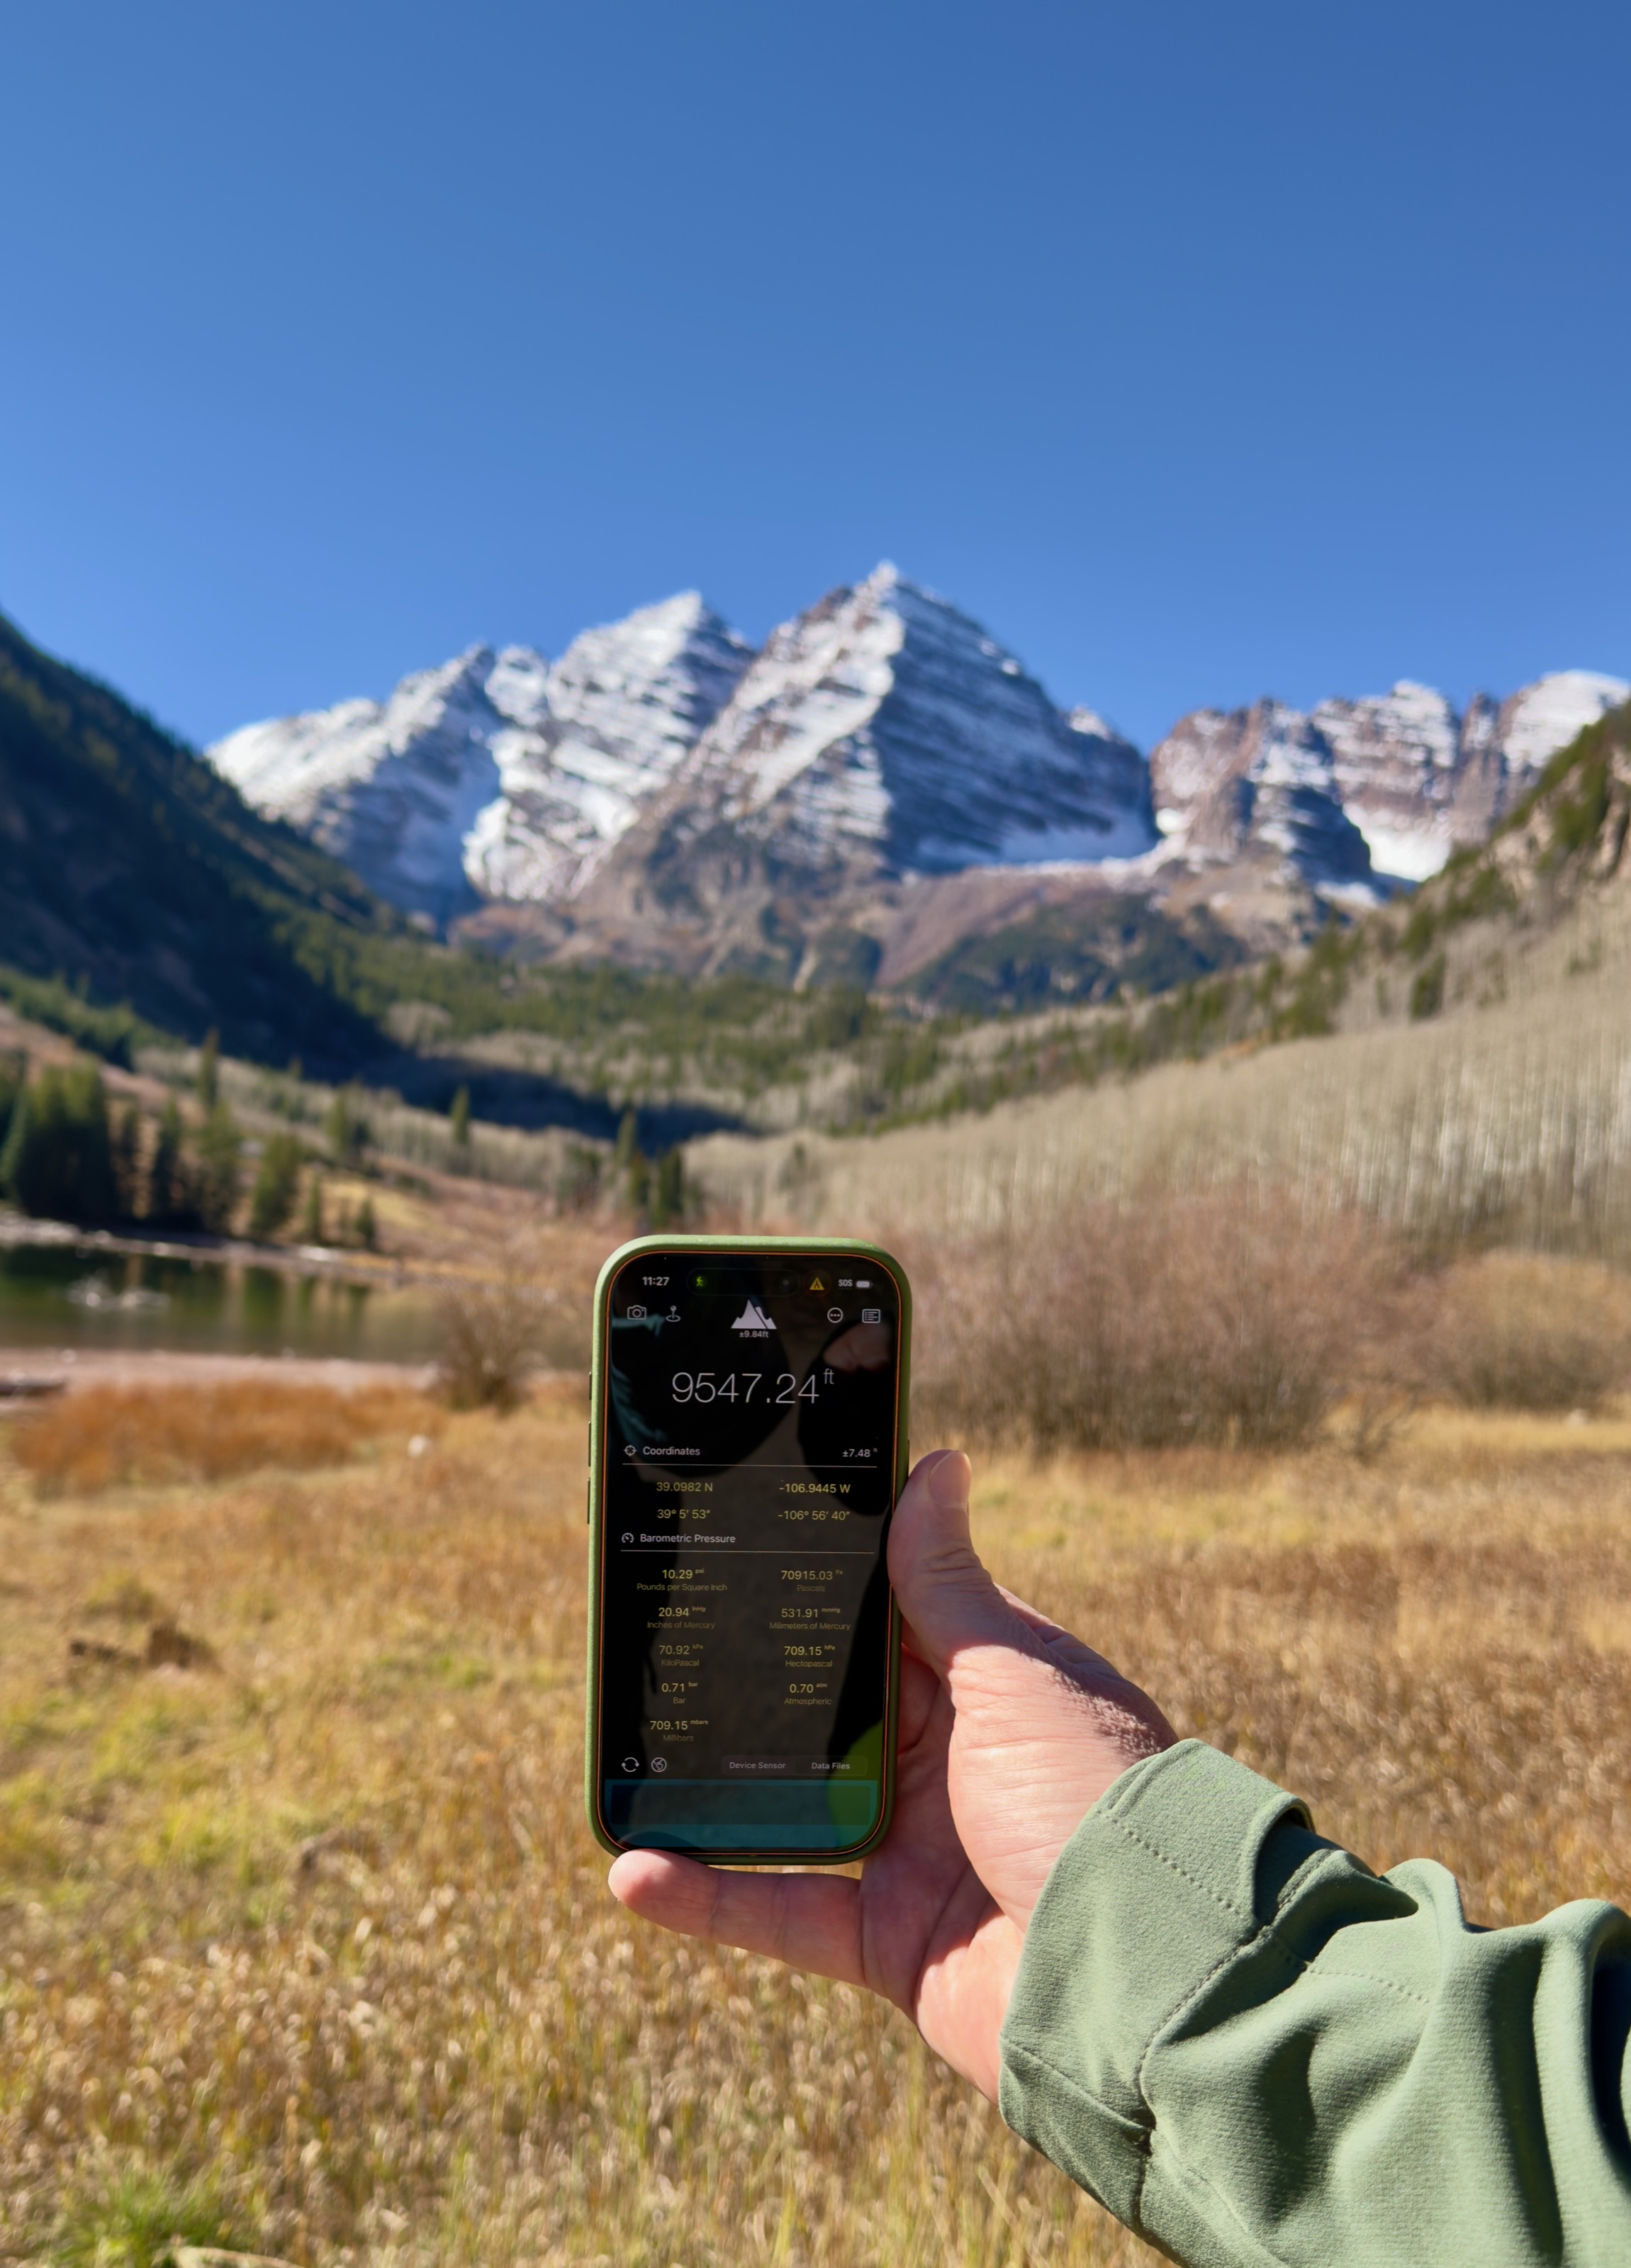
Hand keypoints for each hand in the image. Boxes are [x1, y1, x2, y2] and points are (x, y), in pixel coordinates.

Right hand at [608, 1449, 1174, 2100]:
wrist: (1142, 1978)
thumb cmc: (1088, 1797)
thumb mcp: (1012, 1672)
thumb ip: (946, 1583)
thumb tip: (937, 1463)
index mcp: (990, 1685)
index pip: (891, 1617)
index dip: (821, 1582)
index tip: (742, 1537)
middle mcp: (950, 1763)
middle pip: (828, 1709)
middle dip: (747, 1680)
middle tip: (657, 1632)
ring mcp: (914, 1851)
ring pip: (789, 1805)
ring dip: (710, 1787)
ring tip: (626, 1748)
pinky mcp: (885, 1940)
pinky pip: (781, 1911)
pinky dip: (709, 1897)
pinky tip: (635, 1869)